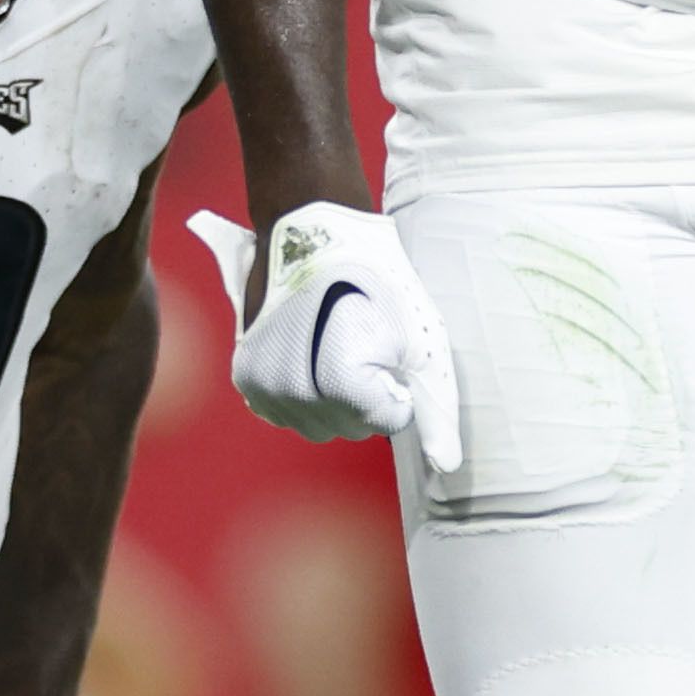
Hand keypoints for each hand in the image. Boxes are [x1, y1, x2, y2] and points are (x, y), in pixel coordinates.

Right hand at [186, 201, 461, 473]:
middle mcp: (295, 393)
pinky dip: (302, 393)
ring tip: (334, 346)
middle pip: (350, 429)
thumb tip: (448, 465)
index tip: (388, 346)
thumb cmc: (376, 278)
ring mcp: (265, 388)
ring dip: (333, 399)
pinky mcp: (246, 378)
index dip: (396, 385)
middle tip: (363, 342)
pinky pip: (284, 413)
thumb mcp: (419, 339)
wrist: (312, 230)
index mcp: (339, 383)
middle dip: (366, 396)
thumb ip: (433, 408)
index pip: (385, 421)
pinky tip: (309, 355)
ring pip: (316, 427)